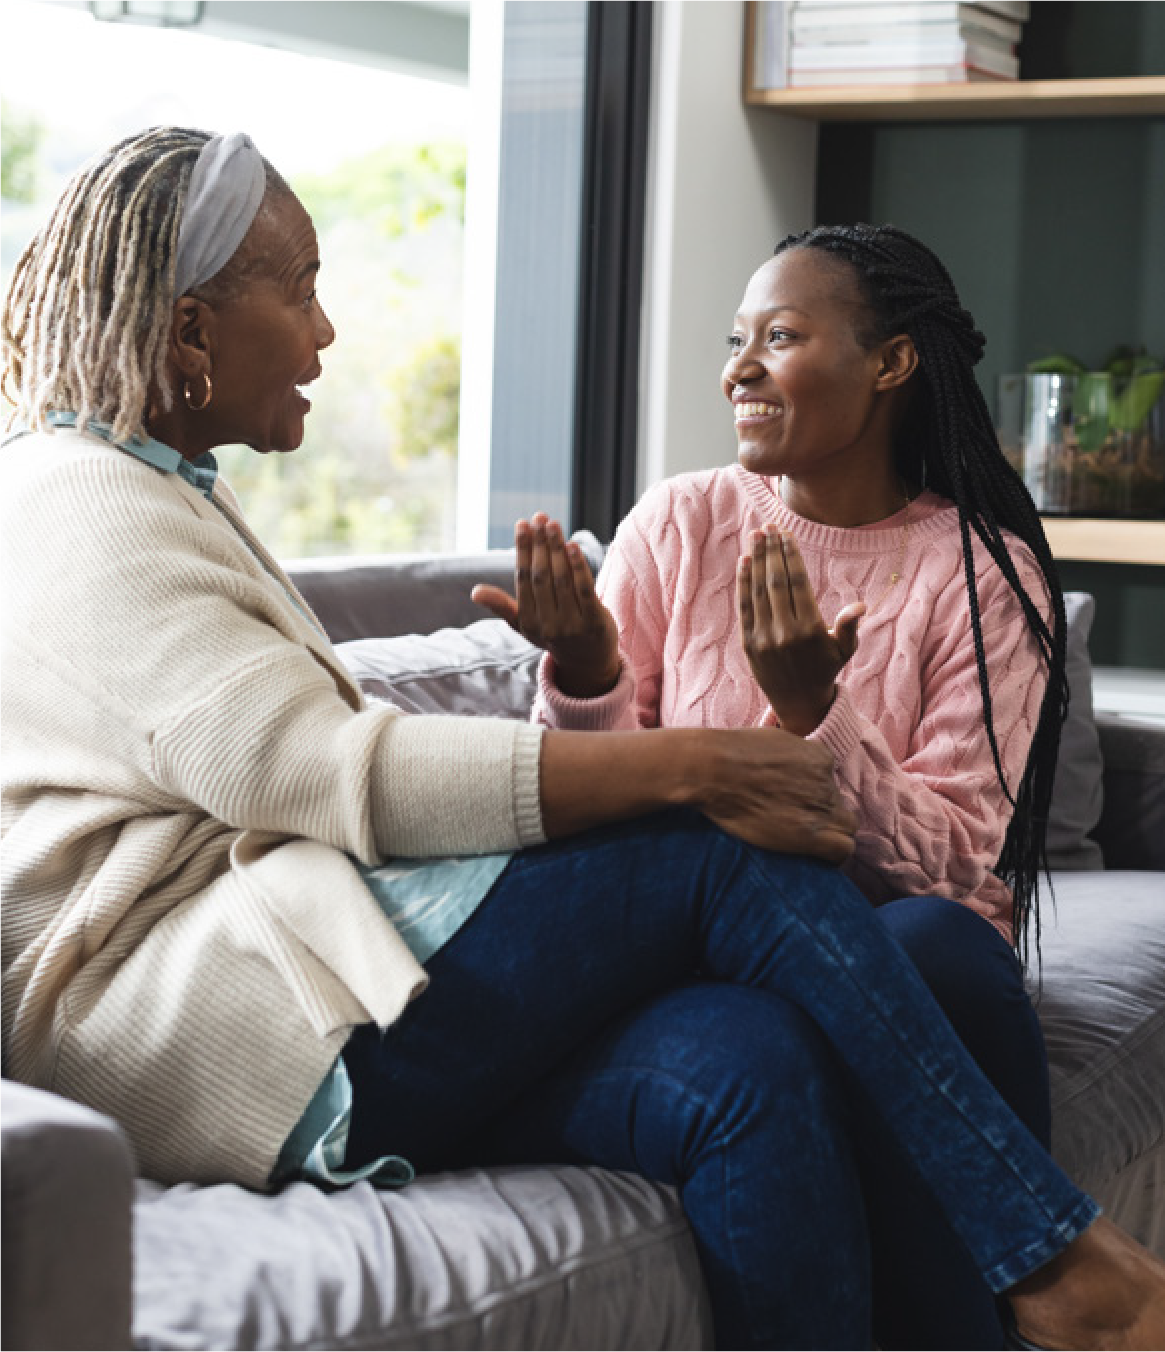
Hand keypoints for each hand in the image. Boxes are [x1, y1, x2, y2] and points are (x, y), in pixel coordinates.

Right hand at [471, 513, 620, 697]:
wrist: (588, 662)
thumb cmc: (552, 634)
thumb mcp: (524, 624)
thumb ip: (501, 606)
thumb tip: (474, 592)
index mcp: (528, 622)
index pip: (523, 579)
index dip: (522, 550)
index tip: (522, 525)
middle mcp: (548, 624)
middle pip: (542, 576)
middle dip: (539, 544)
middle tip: (539, 517)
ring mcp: (572, 625)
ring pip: (562, 579)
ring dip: (557, 549)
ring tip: (553, 524)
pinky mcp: (594, 622)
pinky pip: (584, 590)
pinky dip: (578, 566)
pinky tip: (573, 545)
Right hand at [690, 727, 856, 864]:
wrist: (713, 770)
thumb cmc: (729, 753)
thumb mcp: (770, 738)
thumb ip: (787, 753)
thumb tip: (783, 761)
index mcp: (819, 757)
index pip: (830, 781)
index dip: (815, 795)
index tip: (798, 803)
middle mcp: (826, 782)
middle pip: (840, 806)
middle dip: (825, 815)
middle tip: (798, 823)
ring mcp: (820, 808)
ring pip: (846, 828)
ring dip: (830, 835)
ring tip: (806, 843)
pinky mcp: (811, 834)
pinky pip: (842, 849)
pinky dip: (834, 856)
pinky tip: (818, 859)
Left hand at [737, 527, 864, 735]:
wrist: (798, 703)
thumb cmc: (825, 670)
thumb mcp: (844, 650)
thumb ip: (849, 626)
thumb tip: (858, 606)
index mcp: (811, 629)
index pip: (798, 582)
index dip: (790, 555)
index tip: (786, 534)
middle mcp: (785, 632)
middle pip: (776, 581)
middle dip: (771, 551)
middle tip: (768, 527)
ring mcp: (764, 638)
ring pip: (758, 591)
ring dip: (755, 560)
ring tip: (755, 536)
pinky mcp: (749, 644)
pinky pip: (745, 608)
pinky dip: (743, 583)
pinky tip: (744, 562)